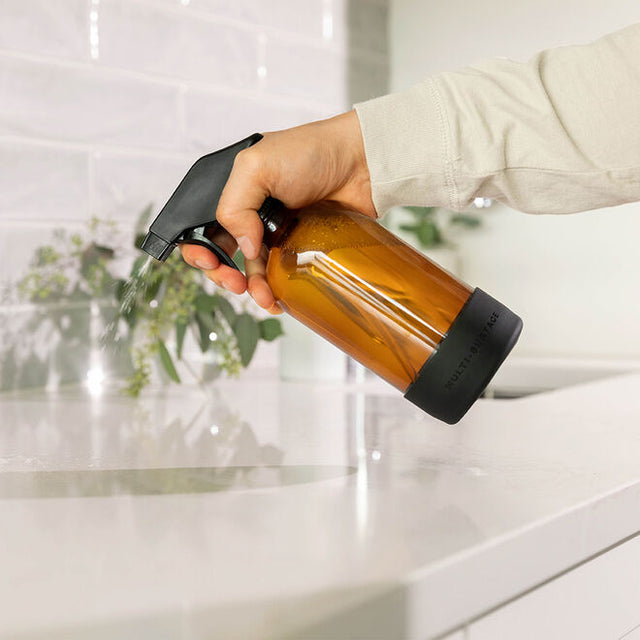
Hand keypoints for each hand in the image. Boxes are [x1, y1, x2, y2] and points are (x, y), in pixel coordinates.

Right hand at [180, 110, 374, 313]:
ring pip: (253, 271)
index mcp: (235, 193)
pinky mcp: (299, 247)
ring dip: (253, 289)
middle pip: (223, 256)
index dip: (199, 249)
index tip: (210, 261)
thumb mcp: (258, 166)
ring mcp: (275, 233)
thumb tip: (241, 245)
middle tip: (235, 283)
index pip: (203, 228)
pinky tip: (279, 299)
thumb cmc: (311, 153)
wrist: (359, 163)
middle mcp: (251, 215)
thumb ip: (234, 204)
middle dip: (224, 275)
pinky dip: (277, 292)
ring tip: (263, 296)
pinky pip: (281, 276)